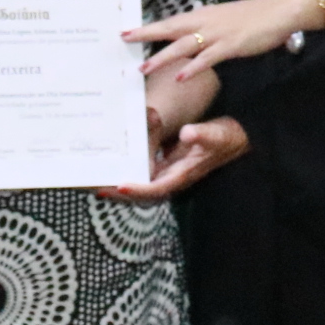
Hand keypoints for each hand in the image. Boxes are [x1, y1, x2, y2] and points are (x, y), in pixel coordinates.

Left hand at [104, 116, 249, 202]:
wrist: (232, 138)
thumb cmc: (225, 137)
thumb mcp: (216, 134)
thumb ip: (201, 134)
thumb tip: (186, 132)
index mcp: (181, 175)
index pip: (156, 188)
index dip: (138, 189)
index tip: (120, 186)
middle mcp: (171, 178)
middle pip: (140, 190)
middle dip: (117, 191)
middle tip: (93, 185)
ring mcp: (167, 173)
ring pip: (137, 182)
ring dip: (116, 182)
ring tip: (92, 178)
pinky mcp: (164, 165)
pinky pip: (140, 171)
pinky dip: (125, 169)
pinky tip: (110, 162)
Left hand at [129, 0, 314, 82]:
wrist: (279, 11)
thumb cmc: (254, 17)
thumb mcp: (224, 21)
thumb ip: (206, 31)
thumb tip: (191, 40)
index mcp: (202, 15)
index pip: (170, 22)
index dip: (148, 27)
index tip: (127, 31)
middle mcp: (205, 21)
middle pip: (170, 28)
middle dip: (146, 35)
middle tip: (124, 40)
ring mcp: (217, 33)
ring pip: (183, 45)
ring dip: (162, 57)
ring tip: (144, 68)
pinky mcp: (230, 45)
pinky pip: (207, 58)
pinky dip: (193, 67)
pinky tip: (180, 76)